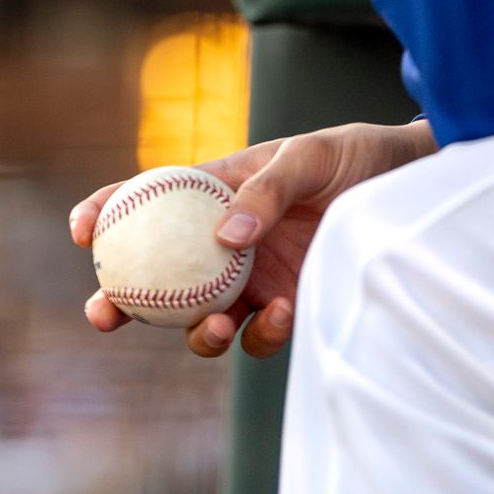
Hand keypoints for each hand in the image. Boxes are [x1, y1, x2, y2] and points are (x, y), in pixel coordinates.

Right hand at [70, 118, 435, 360]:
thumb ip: (268, 188)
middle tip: (102, 313)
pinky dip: (260, 336)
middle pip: (156, 275)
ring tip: (214, 325)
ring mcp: (253, 278)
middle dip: (120, 300)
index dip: (106, 211)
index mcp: (216, 190)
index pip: (148, 198)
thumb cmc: (354, 157)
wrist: (411, 190)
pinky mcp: (287, 307)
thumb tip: (225, 236)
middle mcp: (224, 239)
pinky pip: (258, 337)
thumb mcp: (311, 156)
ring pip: (199, 319)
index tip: (82, 230)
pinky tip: (282, 313)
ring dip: (194, 332)